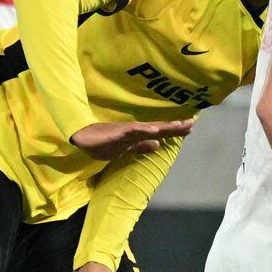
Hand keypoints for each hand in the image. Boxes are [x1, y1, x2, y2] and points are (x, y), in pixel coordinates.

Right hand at [70, 118, 194, 159]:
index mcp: (137, 135)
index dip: (174, 130)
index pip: (159, 132)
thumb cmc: (102, 141)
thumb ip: (140, 146)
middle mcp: (135, 131)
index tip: (191, 127)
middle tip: (192, 123)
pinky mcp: (116, 134)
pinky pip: (131, 132)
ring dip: (163, 126)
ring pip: (148, 128)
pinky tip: (154, 131)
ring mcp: (126, 131)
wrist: (80, 138)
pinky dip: (143, 131)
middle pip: (158, 127)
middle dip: (174, 126)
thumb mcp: (125, 148)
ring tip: (178, 125)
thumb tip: (158, 145)